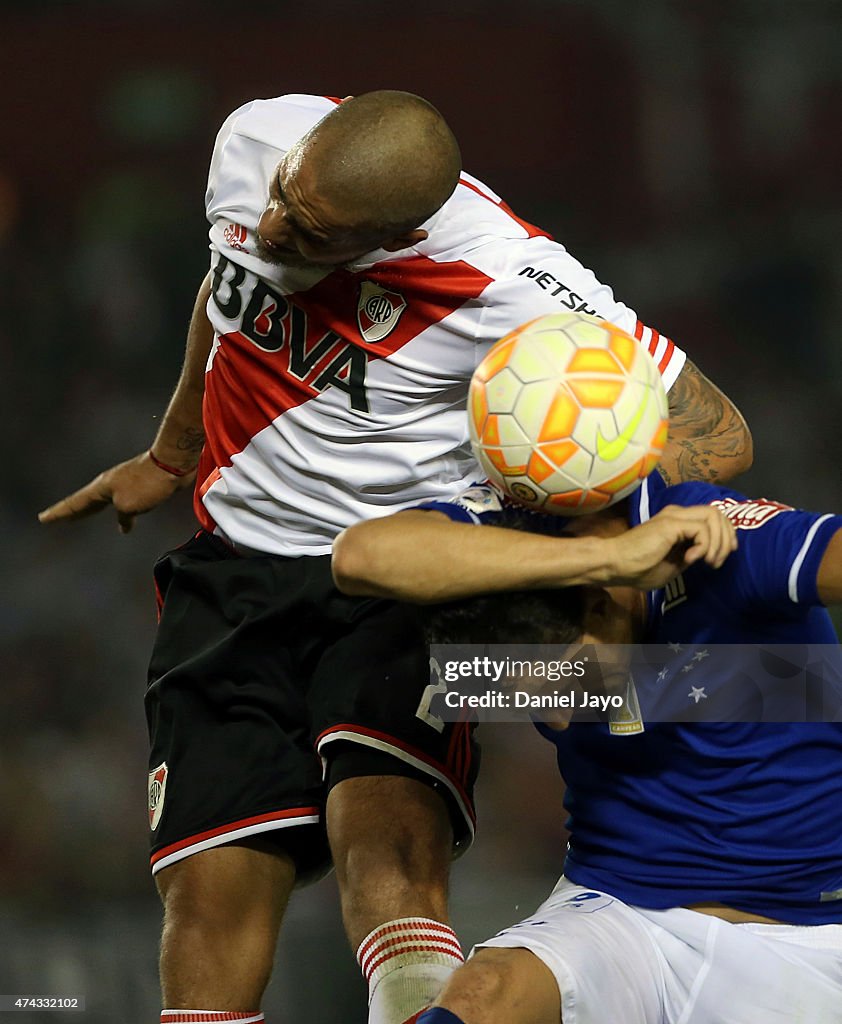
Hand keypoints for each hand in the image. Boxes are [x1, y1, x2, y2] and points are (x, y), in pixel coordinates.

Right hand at [37, 451, 195, 533]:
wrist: (172, 464)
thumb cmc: (147, 483)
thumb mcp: (128, 506)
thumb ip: (123, 517)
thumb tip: (125, 525)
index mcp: (101, 488)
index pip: (75, 503)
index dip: (59, 513)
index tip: (43, 519)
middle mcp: (108, 485)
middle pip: (84, 502)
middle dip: (70, 512)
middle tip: (55, 519)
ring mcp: (123, 485)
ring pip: (101, 502)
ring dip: (90, 511)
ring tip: (78, 518)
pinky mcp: (139, 487)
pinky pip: (121, 504)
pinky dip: (118, 515)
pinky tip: (124, 523)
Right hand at [605, 504, 735, 588]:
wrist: (615, 565)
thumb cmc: (639, 568)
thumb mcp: (675, 563)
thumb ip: (692, 553)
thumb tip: (710, 553)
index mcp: (678, 521)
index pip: (713, 517)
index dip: (725, 536)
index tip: (720, 558)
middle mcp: (678, 513)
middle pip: (719, 513)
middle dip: (727, 539)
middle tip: (716, 562)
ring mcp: (674, 516)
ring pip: (714, 516)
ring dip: (718, 543)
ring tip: (708, 562)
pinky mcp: (671, 523)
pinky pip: (702, 529)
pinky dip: (704, 546)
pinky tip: (690, 559)